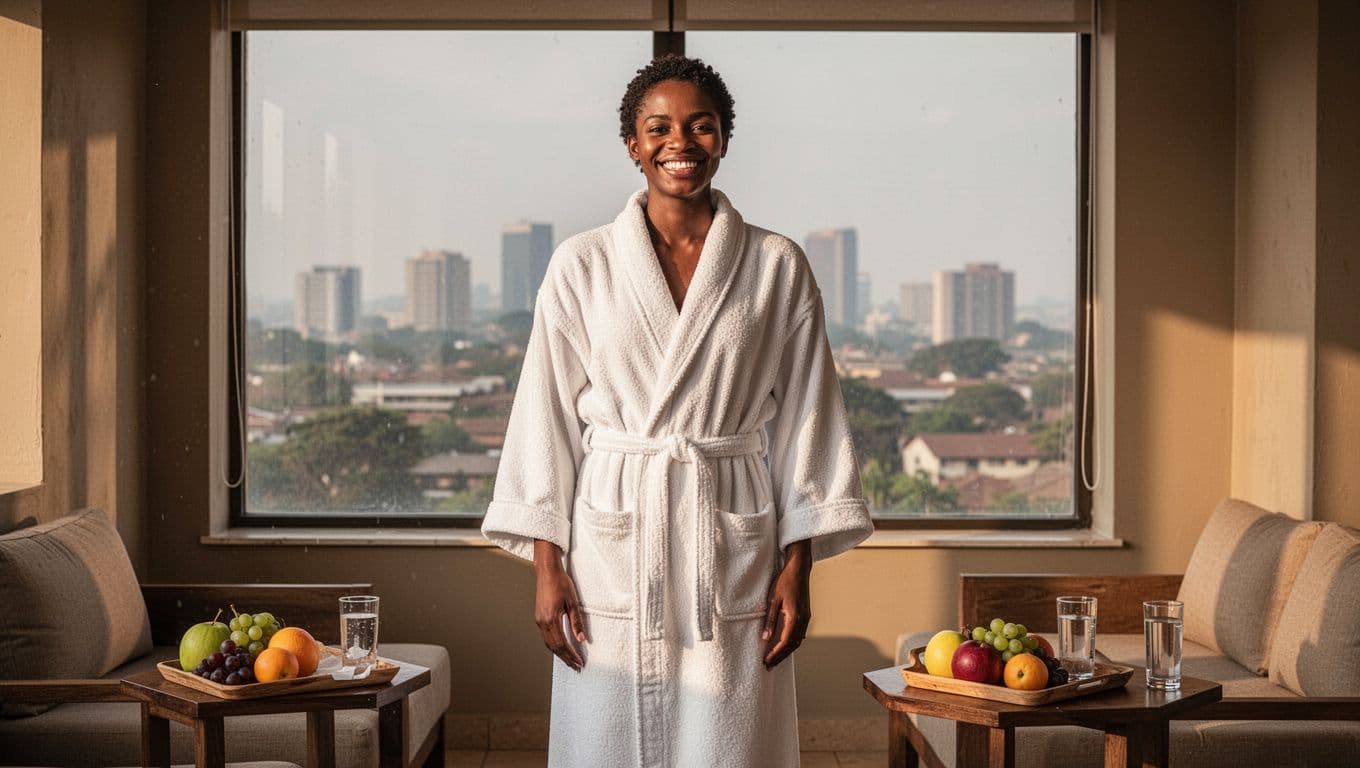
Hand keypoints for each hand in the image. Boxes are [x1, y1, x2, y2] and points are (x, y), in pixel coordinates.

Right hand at [533, 539, 587, 671]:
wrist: (547, 571)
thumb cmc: (560, 582)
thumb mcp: (573, 602)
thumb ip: (576, 622)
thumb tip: (581, 639)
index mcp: (551, 619)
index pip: (562, 644)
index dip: (571, 655)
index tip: (579, 663)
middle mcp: (542, 622)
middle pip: (554, 647)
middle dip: (566, 658)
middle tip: (576, 666)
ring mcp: (539, 620)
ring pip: (548, 643)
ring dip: (559, 653)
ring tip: (570, 660)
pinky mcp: (539, 617)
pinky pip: (546, 637)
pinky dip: (554, 645)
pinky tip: (561, 647)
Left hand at [762, 539, 811, 669]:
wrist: (799, 569)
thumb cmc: (784, 582)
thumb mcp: (773, 600)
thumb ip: (770, 620)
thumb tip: (765, 638)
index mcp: (795, 617)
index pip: (785, 641)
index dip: (775, 653)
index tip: (766, 661)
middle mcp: (803, 620)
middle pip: (792, 645)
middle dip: (780, 657)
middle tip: (768, 666)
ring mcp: (806, 618)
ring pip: (797, 641)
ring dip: (786, 652)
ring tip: (774, 660)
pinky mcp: (806, 615)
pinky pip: (799, 634)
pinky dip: (792, 643)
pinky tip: (784, 646)